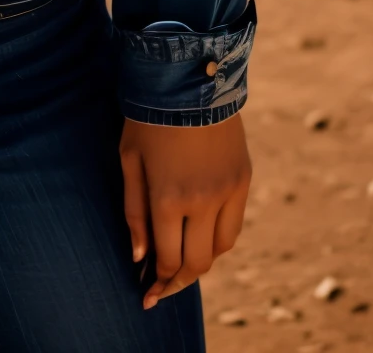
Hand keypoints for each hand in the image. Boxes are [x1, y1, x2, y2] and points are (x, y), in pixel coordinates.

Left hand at [120, 112, 251, 309]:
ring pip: (219, 249)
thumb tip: (139, 257)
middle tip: (164, 287)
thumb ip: (133, 212)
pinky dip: (218, 240)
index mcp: (168, 198)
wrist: (190, 78)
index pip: (168, 259)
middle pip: (197, 263)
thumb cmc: (149, 118)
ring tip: (182, 261)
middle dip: (178, 281)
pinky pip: (234, 226)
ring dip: (201, 262)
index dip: (158, 282)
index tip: (148, 293)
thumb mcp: (129, 160)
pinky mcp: (243, 180)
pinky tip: (201, 236)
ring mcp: (227, 192)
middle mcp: (202, 201)